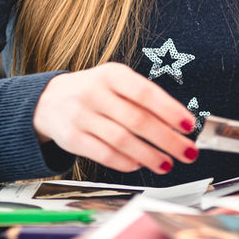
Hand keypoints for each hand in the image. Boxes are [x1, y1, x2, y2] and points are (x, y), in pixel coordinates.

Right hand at [33, 63, 197, 175]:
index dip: (169, 110)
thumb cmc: (95, 92)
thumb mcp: (116, 83)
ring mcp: (81, 115)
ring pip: (122, 140)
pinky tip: (140, 164)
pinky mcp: (71, 138)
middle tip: (187, 152)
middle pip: (137, 119)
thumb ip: (144, 99)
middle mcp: (95, 92)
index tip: (189, 125)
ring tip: (167, 164)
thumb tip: (179, 124)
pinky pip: (103, 154)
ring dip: (149, 155)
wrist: (48, 101)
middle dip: (167, 139)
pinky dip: (125, 162)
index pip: (145, 92)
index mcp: (112, 74)